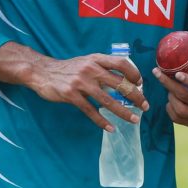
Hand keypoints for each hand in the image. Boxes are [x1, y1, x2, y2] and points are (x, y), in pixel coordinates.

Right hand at [25, 52, 148, 131]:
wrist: (42, 72)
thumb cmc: (68, 68)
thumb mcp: (86, 61)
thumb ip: (102, 67)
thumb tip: (124, 79)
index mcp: (96, 59)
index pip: (122, 63)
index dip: (134, 73)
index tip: (140, 84)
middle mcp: (91, 69)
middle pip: (119, 84)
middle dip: (136, 96)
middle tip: (145, 106)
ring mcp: (81, 82)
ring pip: (108, 100)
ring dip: (123, 112)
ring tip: (134, 119)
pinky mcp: (71, 95)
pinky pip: (91, 111)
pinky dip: (102, 121)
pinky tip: (111, 128)